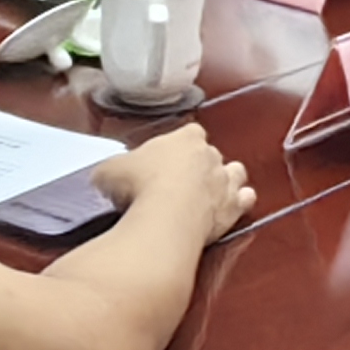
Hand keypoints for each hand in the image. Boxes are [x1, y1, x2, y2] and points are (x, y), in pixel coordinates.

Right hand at [96, 125, 251, 247]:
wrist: (167, 216)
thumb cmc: (140, 188)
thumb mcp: (110, 171)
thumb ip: (111, 169)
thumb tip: (104, 177)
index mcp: (185, 137)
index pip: (190, 132)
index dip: (181, 145)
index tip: (169, 158)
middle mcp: (210, 154)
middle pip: (211, 153)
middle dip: (201, 165)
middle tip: (182, 182)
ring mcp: (226, 180)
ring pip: (236, 172)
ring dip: (226, 180)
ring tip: (211, 192)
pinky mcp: (234, 207)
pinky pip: (245, 199)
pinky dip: (239, 202)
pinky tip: (229, 210)